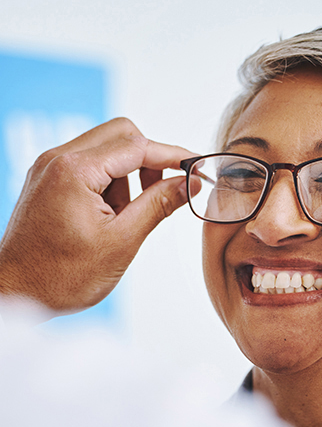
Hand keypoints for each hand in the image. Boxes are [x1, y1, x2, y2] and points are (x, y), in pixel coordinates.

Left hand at [0, 118, 196, 314]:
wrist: (15, 293)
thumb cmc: (61, 276)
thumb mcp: (122, 241)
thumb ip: (159, 204)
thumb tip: (190, 183)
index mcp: (75, 171)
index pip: (138, 147)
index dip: (174, 155)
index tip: (198, 167)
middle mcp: (58, 159)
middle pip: (122, 134)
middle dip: (151, 159)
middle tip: (165, 190)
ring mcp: (50, 167)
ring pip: (107, 147)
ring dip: (130, 172)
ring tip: (127, 214)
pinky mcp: (49, 178)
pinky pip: (91, 163)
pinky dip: (111, 181)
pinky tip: (111, 214)